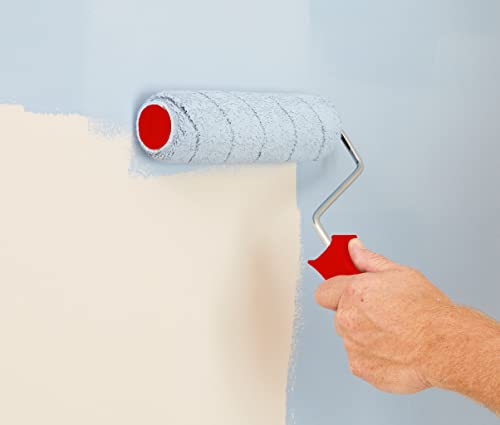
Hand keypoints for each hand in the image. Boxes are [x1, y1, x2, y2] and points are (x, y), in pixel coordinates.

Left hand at [315, 238, 453, 393]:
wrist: (444, 346)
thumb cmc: (426, 311)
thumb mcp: (399, 273)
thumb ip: (368, 260)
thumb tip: (354, 248)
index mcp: (353, 292)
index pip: (324, 291)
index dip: (335, 291)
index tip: (344, 292)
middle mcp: (347, 318)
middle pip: (339, 315)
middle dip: (355, 313)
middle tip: (382, 312)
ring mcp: (352, 345)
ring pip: (349, 337)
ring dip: (364, 335)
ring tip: (393, 332)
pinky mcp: (360, 367)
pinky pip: (359, 359)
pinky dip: (372, 356)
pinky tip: (393, 349)